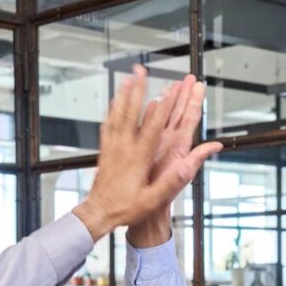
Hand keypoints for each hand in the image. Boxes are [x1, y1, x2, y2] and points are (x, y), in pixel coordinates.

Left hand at [73, 66, 220, 241]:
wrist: (98, 213)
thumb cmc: (125, 208)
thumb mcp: (152, 200)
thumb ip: (170, 183)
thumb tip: (186, 167)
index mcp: (137, 159)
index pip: (151, 128)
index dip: (161, 109)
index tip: (167, 92)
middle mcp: (123, 149)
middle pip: (131, 113)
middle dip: (138, 90)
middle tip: (141, 72)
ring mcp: (112, 148)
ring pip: (117, 115)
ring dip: (124, 95)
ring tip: (128, 78)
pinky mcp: (105, 151)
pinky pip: (108, 124)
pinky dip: (112, 110)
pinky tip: (114, 102)